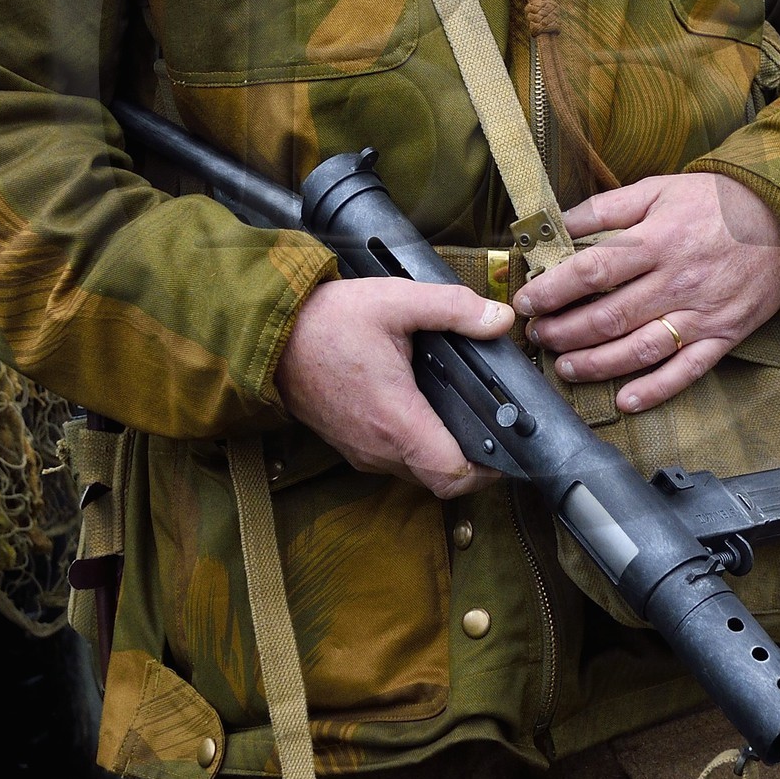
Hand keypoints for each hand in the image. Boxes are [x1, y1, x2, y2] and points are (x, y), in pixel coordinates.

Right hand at [276, 279, 515, 499]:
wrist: (270, 333)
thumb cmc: (327, 320)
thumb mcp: (396, 300)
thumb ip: (452, 309)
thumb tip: (499, 320)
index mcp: (396, 420)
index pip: (454, 476)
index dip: (490, 469)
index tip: (509, 447)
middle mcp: (379, 448)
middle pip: (439, 478)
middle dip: (472, 460)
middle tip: (493, 426)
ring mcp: (361, 451)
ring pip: (416, 470)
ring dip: (441, 451)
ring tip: (461, 413)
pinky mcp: (349, 445)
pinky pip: (392, 459)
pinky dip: (415, 444)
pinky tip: (422, 408)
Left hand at [512, 172, 779, 413]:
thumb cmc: (716, 202)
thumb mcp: (658, 188)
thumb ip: (606, 208)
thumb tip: (558, 224)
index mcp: (657, 240)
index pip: (593, 270)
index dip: (553, 290)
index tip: (527, 301)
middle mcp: (676, 281)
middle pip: (609, 316)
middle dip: (565, 331)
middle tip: (539, 336)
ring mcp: (700, 313)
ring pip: (640, 349)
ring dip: (596, 364)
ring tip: (565, 366)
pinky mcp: (722, 336)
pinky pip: (686, 371)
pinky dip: (654, 390)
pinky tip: (624, 400)